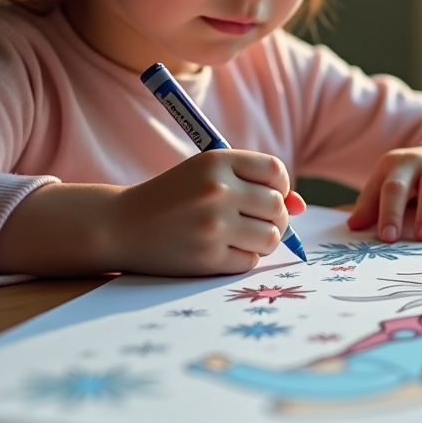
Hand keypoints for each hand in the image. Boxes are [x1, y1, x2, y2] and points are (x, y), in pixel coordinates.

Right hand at [109, 149, 303, 274]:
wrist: (121, 225)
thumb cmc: (174, 198)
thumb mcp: (209, 177)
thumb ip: (255, 185)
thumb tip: (301, 205)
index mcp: (217, 161)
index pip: (276, 172)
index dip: (279, 187)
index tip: (266, 195)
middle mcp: (217, 190)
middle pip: (278, 208)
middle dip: (275, 218)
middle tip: (254, 222)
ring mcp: (212, 225)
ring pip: (271, 237)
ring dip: (264, 240)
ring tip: (241, 237)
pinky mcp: (207, 257)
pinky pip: (250, 261)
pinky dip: (243, 258)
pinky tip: (222, 250)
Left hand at [347, 143, 421, 241]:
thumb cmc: (414, 178)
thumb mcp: (391, 182)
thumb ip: (372, 203)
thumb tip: (354, 225)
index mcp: (395, 164)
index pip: (386, 188)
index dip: (383, 212)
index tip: (384, 237)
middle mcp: (418, 162)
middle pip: (405, 184)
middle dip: (398, 211)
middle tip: (395, 238)